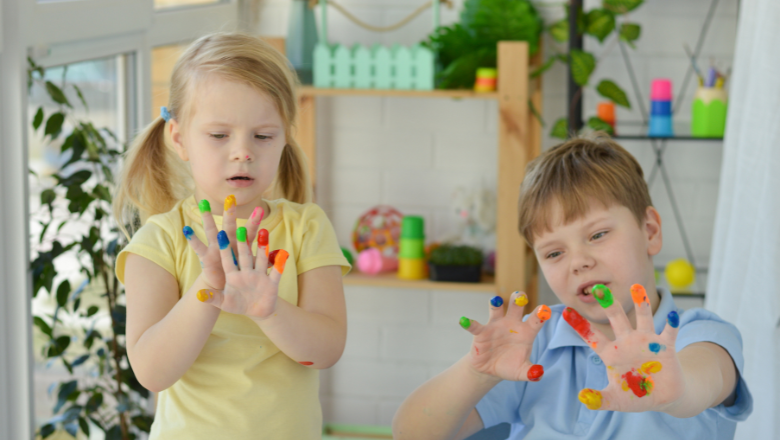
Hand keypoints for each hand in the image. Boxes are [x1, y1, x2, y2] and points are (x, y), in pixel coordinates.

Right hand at [183, 197, 265, 289]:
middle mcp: (228, 243)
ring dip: (206, 217)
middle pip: (229, 226)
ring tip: (202, 203)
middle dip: (229, 212)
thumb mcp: (254, 269)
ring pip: (211, 230)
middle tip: (230, 197)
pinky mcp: (206, 257)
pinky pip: (198, 247)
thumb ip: (267, 262)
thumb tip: (281, 254)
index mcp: (241, 246)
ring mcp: (216, 248)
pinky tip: (187, 228)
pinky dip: (193, 238)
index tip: (259, 208)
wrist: (226, 286)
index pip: (249, 232)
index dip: (253, 222)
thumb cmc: (242, 275)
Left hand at [195, 226, 288, 318]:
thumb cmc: (237, 304)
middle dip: (243, 242)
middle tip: (241, 227)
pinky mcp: (271, 283)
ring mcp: (259, 276)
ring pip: (261, 258)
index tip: (220, 234)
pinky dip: (280, 263)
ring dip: (263, 246)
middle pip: (244, 254)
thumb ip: (212, 298)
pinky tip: (283, 253)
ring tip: (264, 231)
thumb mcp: (223, 302)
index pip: (228, 259)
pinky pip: (276, 272)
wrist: (255, 311)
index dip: (225, 248)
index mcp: (233, 275)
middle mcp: (246, 271)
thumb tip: (199, 295)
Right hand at [460, 291, 549, 381]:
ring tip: (495, 299)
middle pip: (516, 308)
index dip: (540, 315)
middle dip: (518, 300)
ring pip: (497, 310)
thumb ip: (531, 372)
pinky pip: (475, 326)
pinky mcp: (481, 332)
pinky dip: (469, 323)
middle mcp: (512, 324)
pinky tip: (464, 320)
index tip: (544, 310)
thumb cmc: (510, 366)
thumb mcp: (521, 371)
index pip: (535, 321)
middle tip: (520, 295)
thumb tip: (539, 373)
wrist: (491, 369)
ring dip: (496, 304)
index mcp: (526, 332)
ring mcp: (496, 326)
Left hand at [565, 284, 683, 411]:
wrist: (663, 397)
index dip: (580, 326)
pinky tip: (673, 315)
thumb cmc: (635, 395)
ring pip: (643, 317)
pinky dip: (671, 324)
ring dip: (640, 302)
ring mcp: (646, 341)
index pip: (592, 337)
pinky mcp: (666, 346)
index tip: (565, 311)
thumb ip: (599, 399)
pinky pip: (669, 332)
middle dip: (608, 304)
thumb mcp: (616, 400)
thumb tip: (582, 398)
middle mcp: (627, 341)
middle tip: (598, 287)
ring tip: (636, 286)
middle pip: (616, 319)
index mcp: (611, 353)